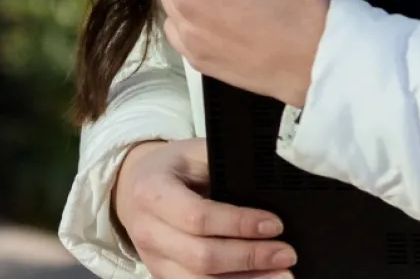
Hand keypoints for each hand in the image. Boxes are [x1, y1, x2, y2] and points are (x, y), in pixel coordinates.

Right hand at [113, 138, 295, 277]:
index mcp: (152, 192)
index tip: (274, 224)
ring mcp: (153, 260)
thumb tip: (265, 175)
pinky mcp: (163, 278)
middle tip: (286, 253)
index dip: (239, 224)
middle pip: (202, 257)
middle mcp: (148, 231)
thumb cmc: (170, 167)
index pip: (198, 217)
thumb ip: (221, 163)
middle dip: (250, 258)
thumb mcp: (190, 153)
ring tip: (283, 276)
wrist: (132, 186)